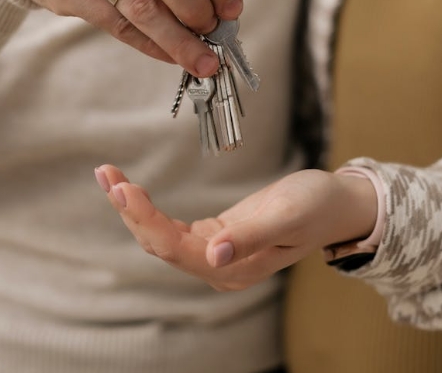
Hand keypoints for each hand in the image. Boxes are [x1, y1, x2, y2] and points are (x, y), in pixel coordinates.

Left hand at [94, 165, 377, 290]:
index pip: (176, 248)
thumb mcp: (287, 216)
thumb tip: (213, 256)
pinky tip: (129, 189)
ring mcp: (214, 254)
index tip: (124, 188)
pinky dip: (148, 207)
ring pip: (160, 236)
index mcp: (234, 269)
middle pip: (160, 244)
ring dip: (132, 208)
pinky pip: (170, 227)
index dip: (146, 219)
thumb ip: (251, 238)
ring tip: (108, 176)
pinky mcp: (213, 237)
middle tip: (106, 174)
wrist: (335, 204)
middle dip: (130, 210)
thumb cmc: (316, 207)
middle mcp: (218, 267)